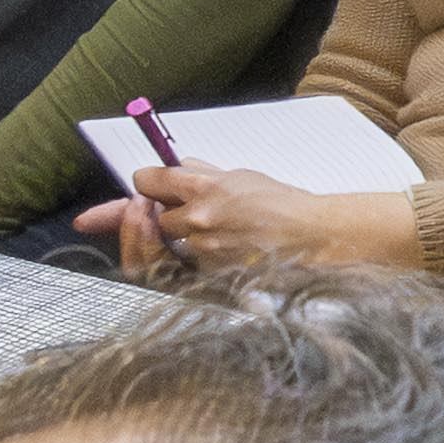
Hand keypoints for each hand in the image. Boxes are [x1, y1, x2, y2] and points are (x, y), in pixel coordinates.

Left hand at [82, 164, 418, 287]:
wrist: (317, 239)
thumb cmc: (285, 206)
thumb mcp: (242, 178)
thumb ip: (204, 174)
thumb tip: (177, 166)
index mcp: (206, 187)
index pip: (151, 182)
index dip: (143, 183)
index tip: (142, 185)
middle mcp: (200, 219)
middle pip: (149, 217)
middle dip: (142, 215)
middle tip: (125, 213)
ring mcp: (204, 251)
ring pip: (164, 247)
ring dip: (164, 240)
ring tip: (179, 232)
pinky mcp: (213, 276)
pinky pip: (185, 268)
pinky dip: (188, 260)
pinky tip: (208, 251)